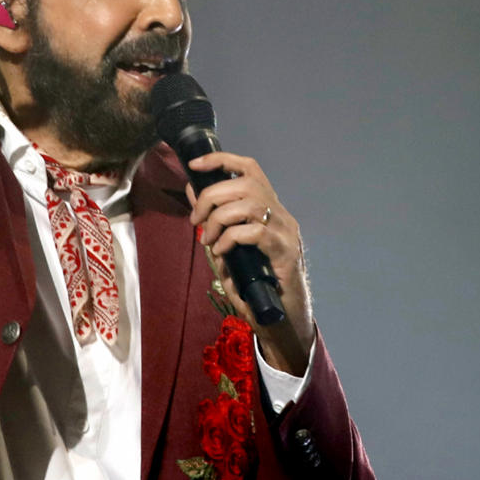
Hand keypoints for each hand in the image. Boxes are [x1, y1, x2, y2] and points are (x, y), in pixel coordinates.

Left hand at [186, 153, 315, 375]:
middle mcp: (282, 215)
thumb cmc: (256, 285)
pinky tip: (222, 253)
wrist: (283, 319)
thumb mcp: (229, 248)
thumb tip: (193, 196)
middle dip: (211, 195)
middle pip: (245, 183)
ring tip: (208, 239)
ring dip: (219, 219)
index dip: (222, 160)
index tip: (195, 165)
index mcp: (269, 209)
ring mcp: (286, 233)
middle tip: (196, 220)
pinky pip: (254, 232)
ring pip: (249, 204)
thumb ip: (215, 223)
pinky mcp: (285, 252)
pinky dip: (230, 239)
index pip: (250, 168)